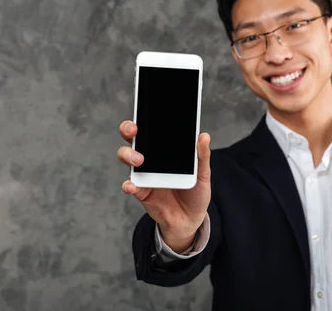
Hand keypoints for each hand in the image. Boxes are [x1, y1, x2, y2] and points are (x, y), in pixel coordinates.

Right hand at [117, 121, 210, 252]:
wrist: (190, 219)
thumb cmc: (195, 192)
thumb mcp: (203, 174)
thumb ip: (202, 156)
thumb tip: (204, 135)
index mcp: (166, 150)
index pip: (153, 130)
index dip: (146, 118)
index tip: (146, 112)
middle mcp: (152, 158)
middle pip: (134, 139)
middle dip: (129, 130)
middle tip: (134, 131)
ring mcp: (145, 173)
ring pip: (127, 157)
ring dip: (129, 155)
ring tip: (139, 160)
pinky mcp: (141, 191)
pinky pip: (130, 185)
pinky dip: (129, 185)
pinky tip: (132, 185)